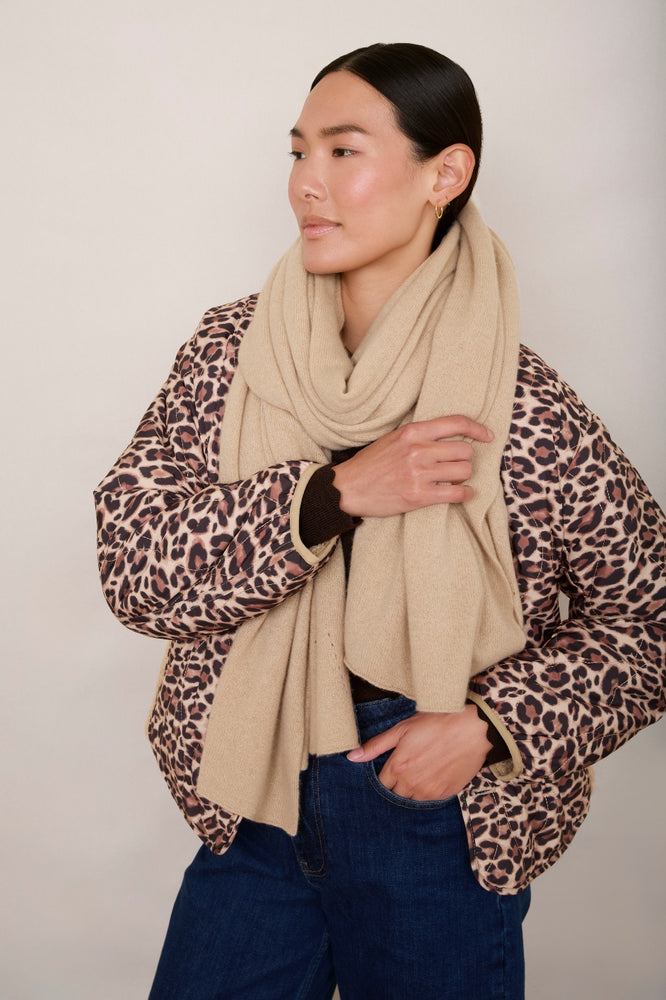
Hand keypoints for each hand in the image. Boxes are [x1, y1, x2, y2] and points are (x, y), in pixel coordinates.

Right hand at [332, 415, 492, 518]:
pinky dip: (465, 494)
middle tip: (456, 466)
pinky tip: (461, 494)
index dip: (478, 429)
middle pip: (465, 450)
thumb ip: (419, 435)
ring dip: (463, 477)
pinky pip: (457, 493)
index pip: (456, 423)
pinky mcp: (419, 496)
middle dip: (465, 459)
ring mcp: (419, 473)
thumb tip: (449, 436)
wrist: (348, 488)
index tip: (487, 436)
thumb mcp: (393, 438)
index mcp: (413, 432)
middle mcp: (418, 450)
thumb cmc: (371, 464)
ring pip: (464, 471)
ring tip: (454, 480)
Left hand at [346, 706, 490, 799]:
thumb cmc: (436, 723)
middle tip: (407, 768)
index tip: (390, 768)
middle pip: (395, 794)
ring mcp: (429, 792)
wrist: (472, 729)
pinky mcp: (446, 794)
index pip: (381, 784)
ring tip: (421, 770)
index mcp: (397, 768)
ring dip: (412, 789)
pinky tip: (434, 774)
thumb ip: (376, 745)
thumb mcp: (402, 729)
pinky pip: (430, 800)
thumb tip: (351, 757)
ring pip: (412, 799)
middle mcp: (411, 784)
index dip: (384, 776)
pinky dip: (429, 790)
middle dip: (397, 784)